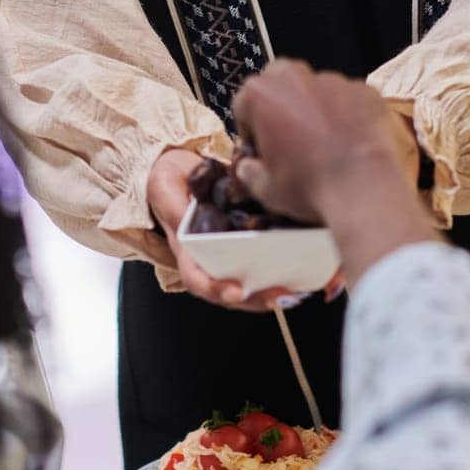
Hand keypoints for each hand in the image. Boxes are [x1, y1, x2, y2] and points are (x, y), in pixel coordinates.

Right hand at [146, 147, 295, 311]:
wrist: (181, 169)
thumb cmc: (171, 180)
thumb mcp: (164, 187)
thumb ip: (174, 205)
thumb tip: (186, 219)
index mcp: (187, 251)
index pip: (197, 280)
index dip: (216, 289)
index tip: (238, 291)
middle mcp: (209, 260)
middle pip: (231, 293)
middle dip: (257, 299)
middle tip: (281, 295)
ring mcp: (228, 256)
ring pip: (251, 287)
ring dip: (274, 293)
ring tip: (297, 290)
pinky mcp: (247, 245)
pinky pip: (264, 267)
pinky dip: (284, 273)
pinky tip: (305, 272)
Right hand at [231, 61, 436, 286]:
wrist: (364, 189)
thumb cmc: (311, 188)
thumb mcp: (266, 189)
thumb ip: (251, 173)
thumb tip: (249, 169)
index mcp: (261, 94)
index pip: (243, 104)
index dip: (249, 130)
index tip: (259, 149)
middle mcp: (295, 78)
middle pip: (278, 81)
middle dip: (279, 104)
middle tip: (287, 137)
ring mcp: (333, 81)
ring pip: (316, 89)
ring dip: (314, 109)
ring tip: (323, 143)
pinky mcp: (364, 90)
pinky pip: (349, 99)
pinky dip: (347, 115)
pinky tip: (349, 142)